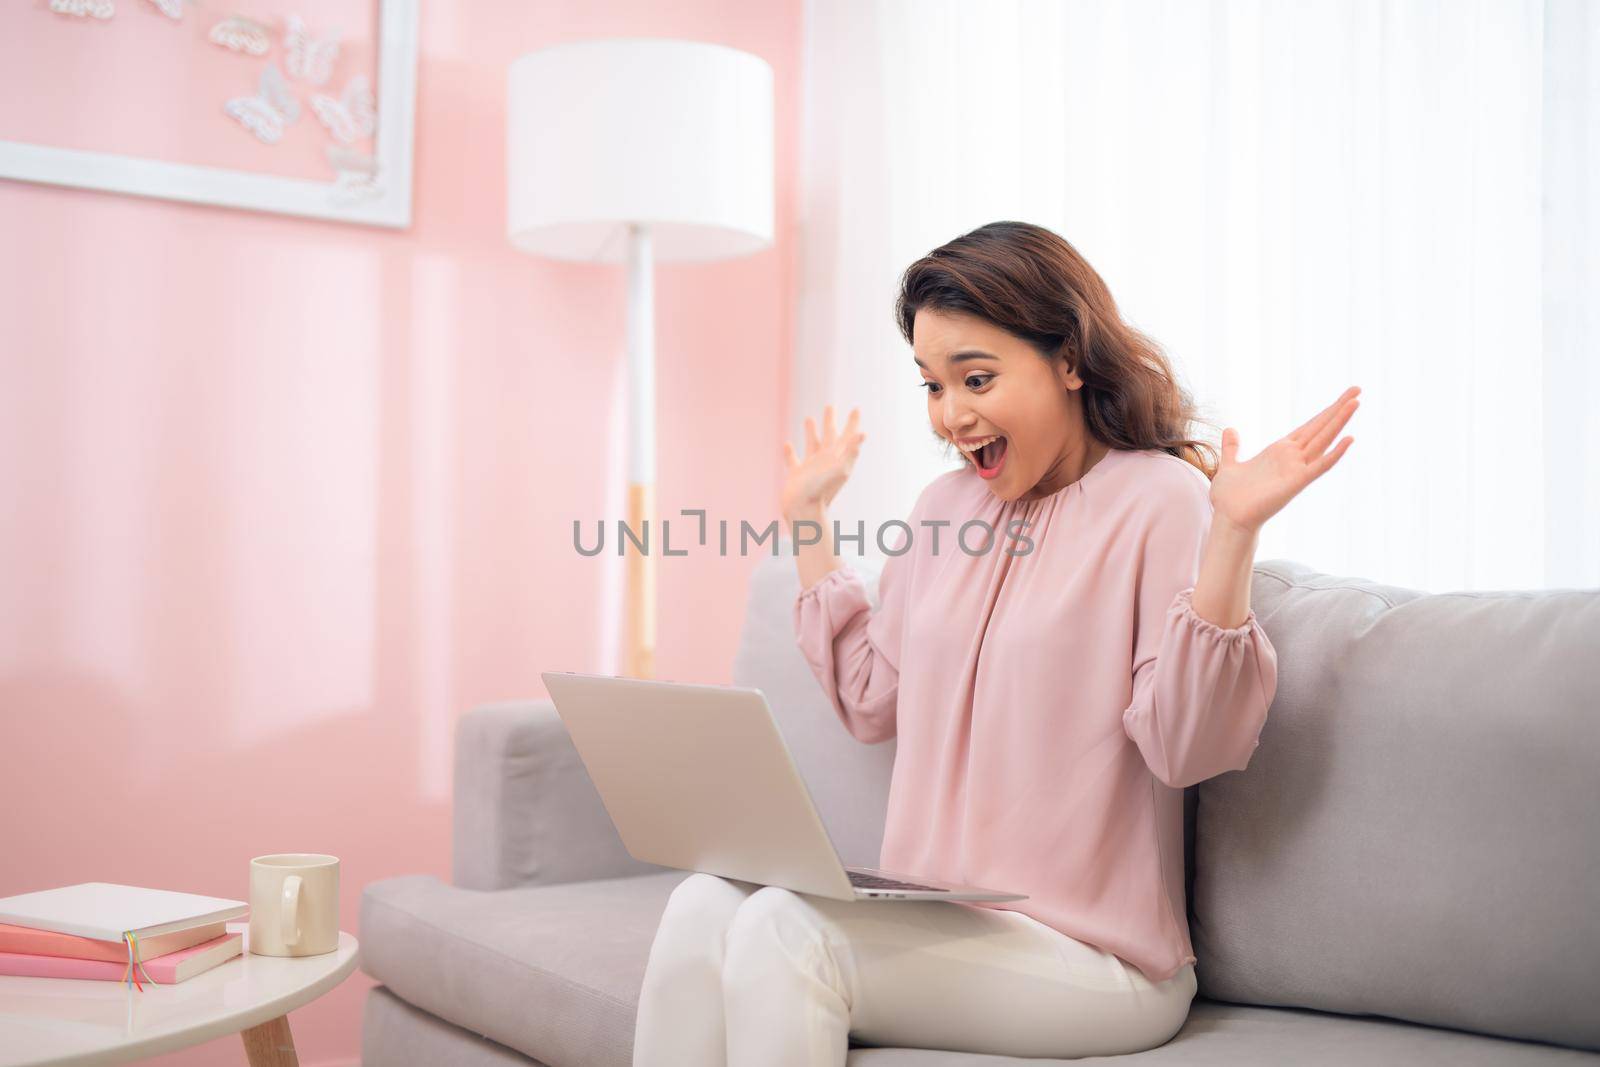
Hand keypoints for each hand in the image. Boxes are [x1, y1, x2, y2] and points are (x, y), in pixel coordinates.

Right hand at [782, 405, 863, 520]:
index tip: (856, 409)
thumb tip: (862, 434)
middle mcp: (825, 462)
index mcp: (837, 459)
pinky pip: (793, 460)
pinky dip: (790, 452)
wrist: (803, 513)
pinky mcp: (796, 476)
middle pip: (830, 437)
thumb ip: (850, 453)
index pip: (848, 437)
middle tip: (830, 406)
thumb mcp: (838, 471)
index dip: (853, 423)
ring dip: (811, 432)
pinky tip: (787, 444)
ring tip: (808, 418)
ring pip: (812, 445)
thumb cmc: (820, 493)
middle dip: (830, 421)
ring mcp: (810, 469)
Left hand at [1210, 386, 1359, 533]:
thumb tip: (1229, 430)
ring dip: (1339, 422)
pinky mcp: (1297, 482)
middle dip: (1338, 408)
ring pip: (1323, 440)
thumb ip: (1233, 447)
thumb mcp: (1230, 465)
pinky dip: (1334, 454)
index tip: (1342, 397)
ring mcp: (1296, 469)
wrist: (1228, 519)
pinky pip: (1320, 466)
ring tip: (1356, 402)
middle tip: (1358, 389)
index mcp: (1279, 451)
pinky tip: (1349, 439)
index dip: (1324, 411)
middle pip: (1320, 428)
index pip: (1308, 427)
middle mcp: (1292, 458)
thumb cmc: (1230, 497)